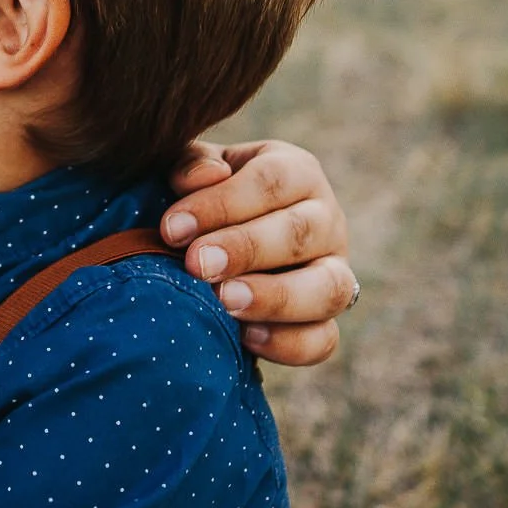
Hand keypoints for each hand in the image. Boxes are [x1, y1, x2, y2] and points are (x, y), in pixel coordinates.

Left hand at [165, 139, 358, 366]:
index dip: (222, 204)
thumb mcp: (194, 173)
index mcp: (297, 173)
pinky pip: (323, 339)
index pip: (272, 181)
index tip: (173, 229)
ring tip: (226, 301)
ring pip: (328, 288)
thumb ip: (193, 164)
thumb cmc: (202, 200)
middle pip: (300, 233)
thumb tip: (208, 175)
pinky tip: (245, 339)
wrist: (215, 247)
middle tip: (198, 264)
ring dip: (275, 297)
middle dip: (245, 249)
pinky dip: (288, 343)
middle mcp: (326, 220)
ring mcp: (334, 273)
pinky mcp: (324, 321)